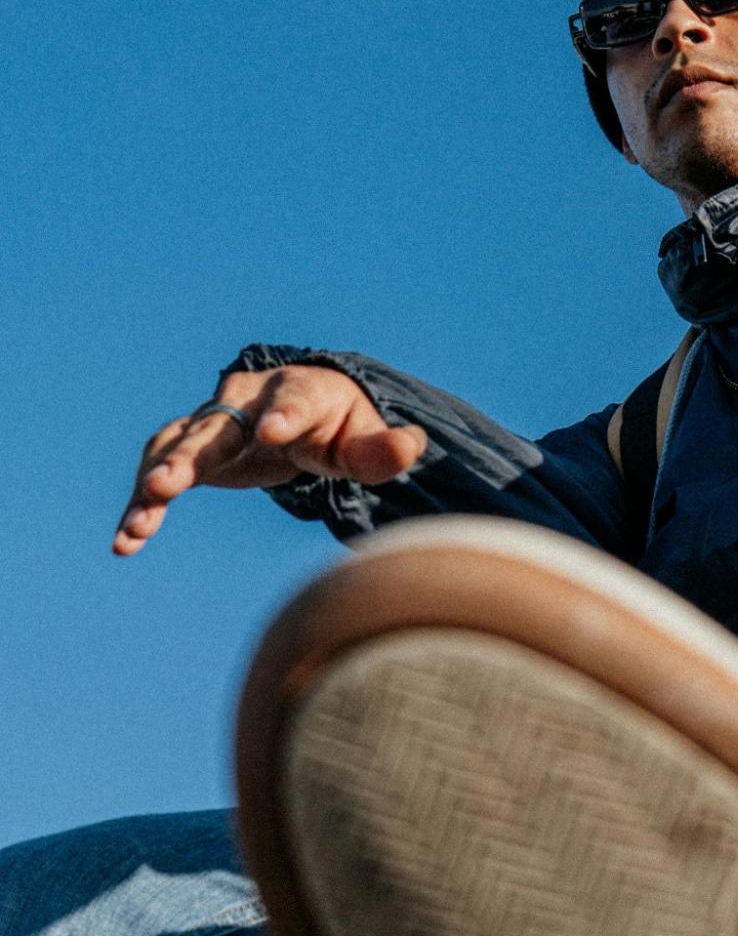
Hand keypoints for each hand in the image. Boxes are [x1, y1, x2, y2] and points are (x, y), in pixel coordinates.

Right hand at [113, 365, 426, 554]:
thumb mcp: (364, 440)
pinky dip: (142, 505)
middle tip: (168, 482)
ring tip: (140, 520)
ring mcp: (212, 425)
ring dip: (156, 482)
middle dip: (192, 453)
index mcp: (297, 393)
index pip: (291, 401)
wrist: (299, 412)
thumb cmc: (338, 427)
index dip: (282, 415)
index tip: (272, 432)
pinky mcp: (191, 454)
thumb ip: (384, 448)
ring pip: (176, 447)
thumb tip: (412, 445)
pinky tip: (127, 542)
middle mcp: (244, 401)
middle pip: (216, 425)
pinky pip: (160, 476)